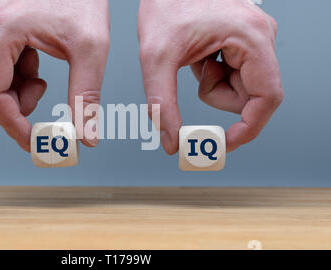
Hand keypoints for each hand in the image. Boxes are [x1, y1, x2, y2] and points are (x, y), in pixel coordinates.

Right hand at [0, 0, 109, 150]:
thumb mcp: (91, 50)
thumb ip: (86, 97)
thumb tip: (85, 137)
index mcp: (1, 31)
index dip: (12, 126)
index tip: (34, 141)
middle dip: (13, 109)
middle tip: (42, 103)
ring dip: (15, 95)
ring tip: (41, 79)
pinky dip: (14, 81)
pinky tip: (35, 67)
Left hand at [138, 0, 283, 153]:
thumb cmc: (165, 3)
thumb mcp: (156, 57)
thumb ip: (162, 103)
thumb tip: (171, 141)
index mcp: (251, 38)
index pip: (267, 98)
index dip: (248, 127)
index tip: (224, 143)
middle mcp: (260, 36)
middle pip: (250, 95)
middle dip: (217, 97)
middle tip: (194, 79)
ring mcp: (254, 38)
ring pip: (240, 87)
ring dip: (213, 84)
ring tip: (194, 59)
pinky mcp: (243, 40)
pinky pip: (234, 73)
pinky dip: (213, 73)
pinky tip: (199, 54)